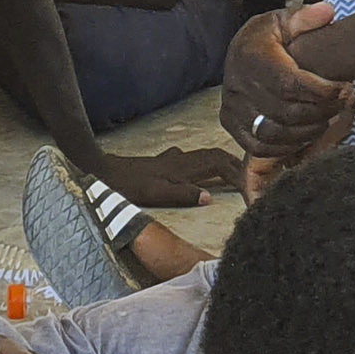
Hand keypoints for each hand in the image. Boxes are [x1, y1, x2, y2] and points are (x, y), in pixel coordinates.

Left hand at [86, 145, 243, 208]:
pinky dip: (204, 165)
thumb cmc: (129, 187)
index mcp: (182, 167)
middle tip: (251, 172)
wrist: (102, 172)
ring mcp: (171, 160)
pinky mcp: (163, 163)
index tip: (252, 184)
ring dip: (220, 162)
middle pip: (215, 156)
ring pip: (203, 156)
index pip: (218, 164)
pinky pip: (192, 160)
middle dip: (234, 162)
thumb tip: (211, 198)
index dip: (237, 172)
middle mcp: (180, 160)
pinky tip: (198, 171)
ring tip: (232, 171)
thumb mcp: (156, 194)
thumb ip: (183, 195)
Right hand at [222, 2, 353, 161]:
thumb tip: (327, 13)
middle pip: (285, 112)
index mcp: (251, 55)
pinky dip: (287, 146)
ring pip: (274, 133)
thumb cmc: (267, 38)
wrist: (239, 52)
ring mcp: (231, 108)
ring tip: (327, 117)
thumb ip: (306, 17)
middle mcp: (237, 84)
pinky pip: (260, 146)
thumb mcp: (284, 20)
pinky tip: (306, 133)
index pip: (289, 83)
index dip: (321, 92)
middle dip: (321, 112)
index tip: (344, 89)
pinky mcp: (230, 125)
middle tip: (342, 104)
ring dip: (308, 131)